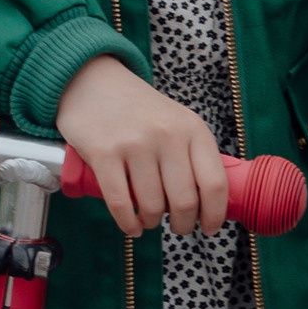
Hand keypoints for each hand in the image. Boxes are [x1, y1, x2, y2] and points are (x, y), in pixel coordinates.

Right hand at [57, 57, 228, 236]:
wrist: (93, 81)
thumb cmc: (139, 110)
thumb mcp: (177, 121)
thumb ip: (193, 154)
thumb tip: (208, 201)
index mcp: (193, 129)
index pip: (214, 183)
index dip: (214, 214)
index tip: (209, 227)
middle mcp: (167, 135)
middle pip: (184, 201)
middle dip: (183, 224)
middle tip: (178, 227)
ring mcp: (134, 144)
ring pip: (151, 206)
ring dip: (152, 222)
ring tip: (150, 221)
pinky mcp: (103, 153)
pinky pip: (120, 203)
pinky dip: (128, 223)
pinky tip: (132, 227)